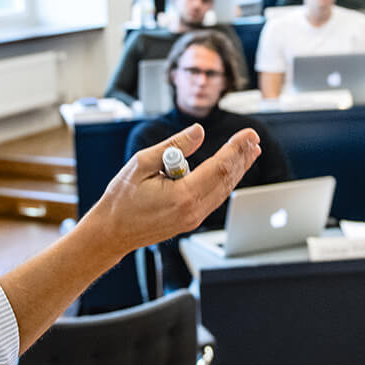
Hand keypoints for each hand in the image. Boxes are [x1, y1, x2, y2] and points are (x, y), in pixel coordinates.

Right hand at [83, 124, 260, 253]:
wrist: (111, 233)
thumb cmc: (121, 200)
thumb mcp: (142, 164)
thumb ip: (174, 147)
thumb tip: (198, 131)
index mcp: (182, 196)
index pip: (218, 168)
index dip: (236, 149)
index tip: (247, 134)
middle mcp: (193, 210)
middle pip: (226, 180)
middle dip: (242, 156)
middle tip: (253, 138)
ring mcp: (193, 218)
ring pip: (223, 190)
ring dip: (238, 169)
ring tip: (250, 151)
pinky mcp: (190, 220)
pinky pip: (214, 197)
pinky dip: (225, 181)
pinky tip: (230, 171)